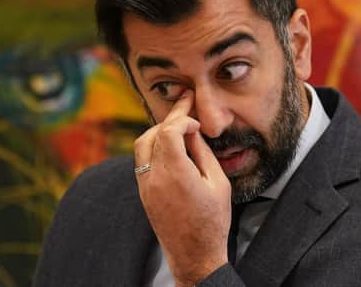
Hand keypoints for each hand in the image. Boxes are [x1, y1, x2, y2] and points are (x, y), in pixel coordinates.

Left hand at [134, 90, 230, 285]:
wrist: (194, 255)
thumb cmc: (213, 221)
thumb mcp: (218, 183)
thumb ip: (203, 153)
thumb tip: (193, 133)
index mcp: (176, 174)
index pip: (169, 131)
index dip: (182, 118)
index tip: (195, 122)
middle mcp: (155, 178)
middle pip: (153, 134)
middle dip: (170, 119)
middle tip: (185, 107)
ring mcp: (145, 186)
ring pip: (142, 144)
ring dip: (158, 131)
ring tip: (177, 125)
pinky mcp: (143, 193)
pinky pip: (142, 159)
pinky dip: (154, 145)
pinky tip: (170, 145)